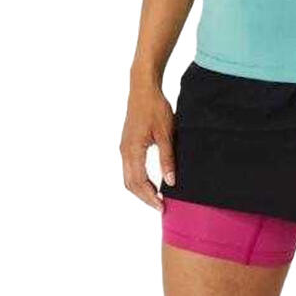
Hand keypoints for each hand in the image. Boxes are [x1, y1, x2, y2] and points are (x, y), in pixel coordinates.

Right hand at [120, 80, 175, 212]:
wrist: (143, 89)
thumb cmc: (155, 108)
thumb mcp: (166, 133)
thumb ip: (167, 158)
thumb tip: (171, 181)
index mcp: (132, 150)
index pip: (138, 182)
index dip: (149, 197)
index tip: (162, 207)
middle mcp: (124, 151)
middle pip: (130, 184)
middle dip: (144, 197)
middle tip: (160, 206)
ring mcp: (124, 148)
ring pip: (128, 177)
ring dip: (141, 189)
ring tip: (157, 197)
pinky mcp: (127, 144)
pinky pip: (129, 168)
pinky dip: (139, 179)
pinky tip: (151, 181)